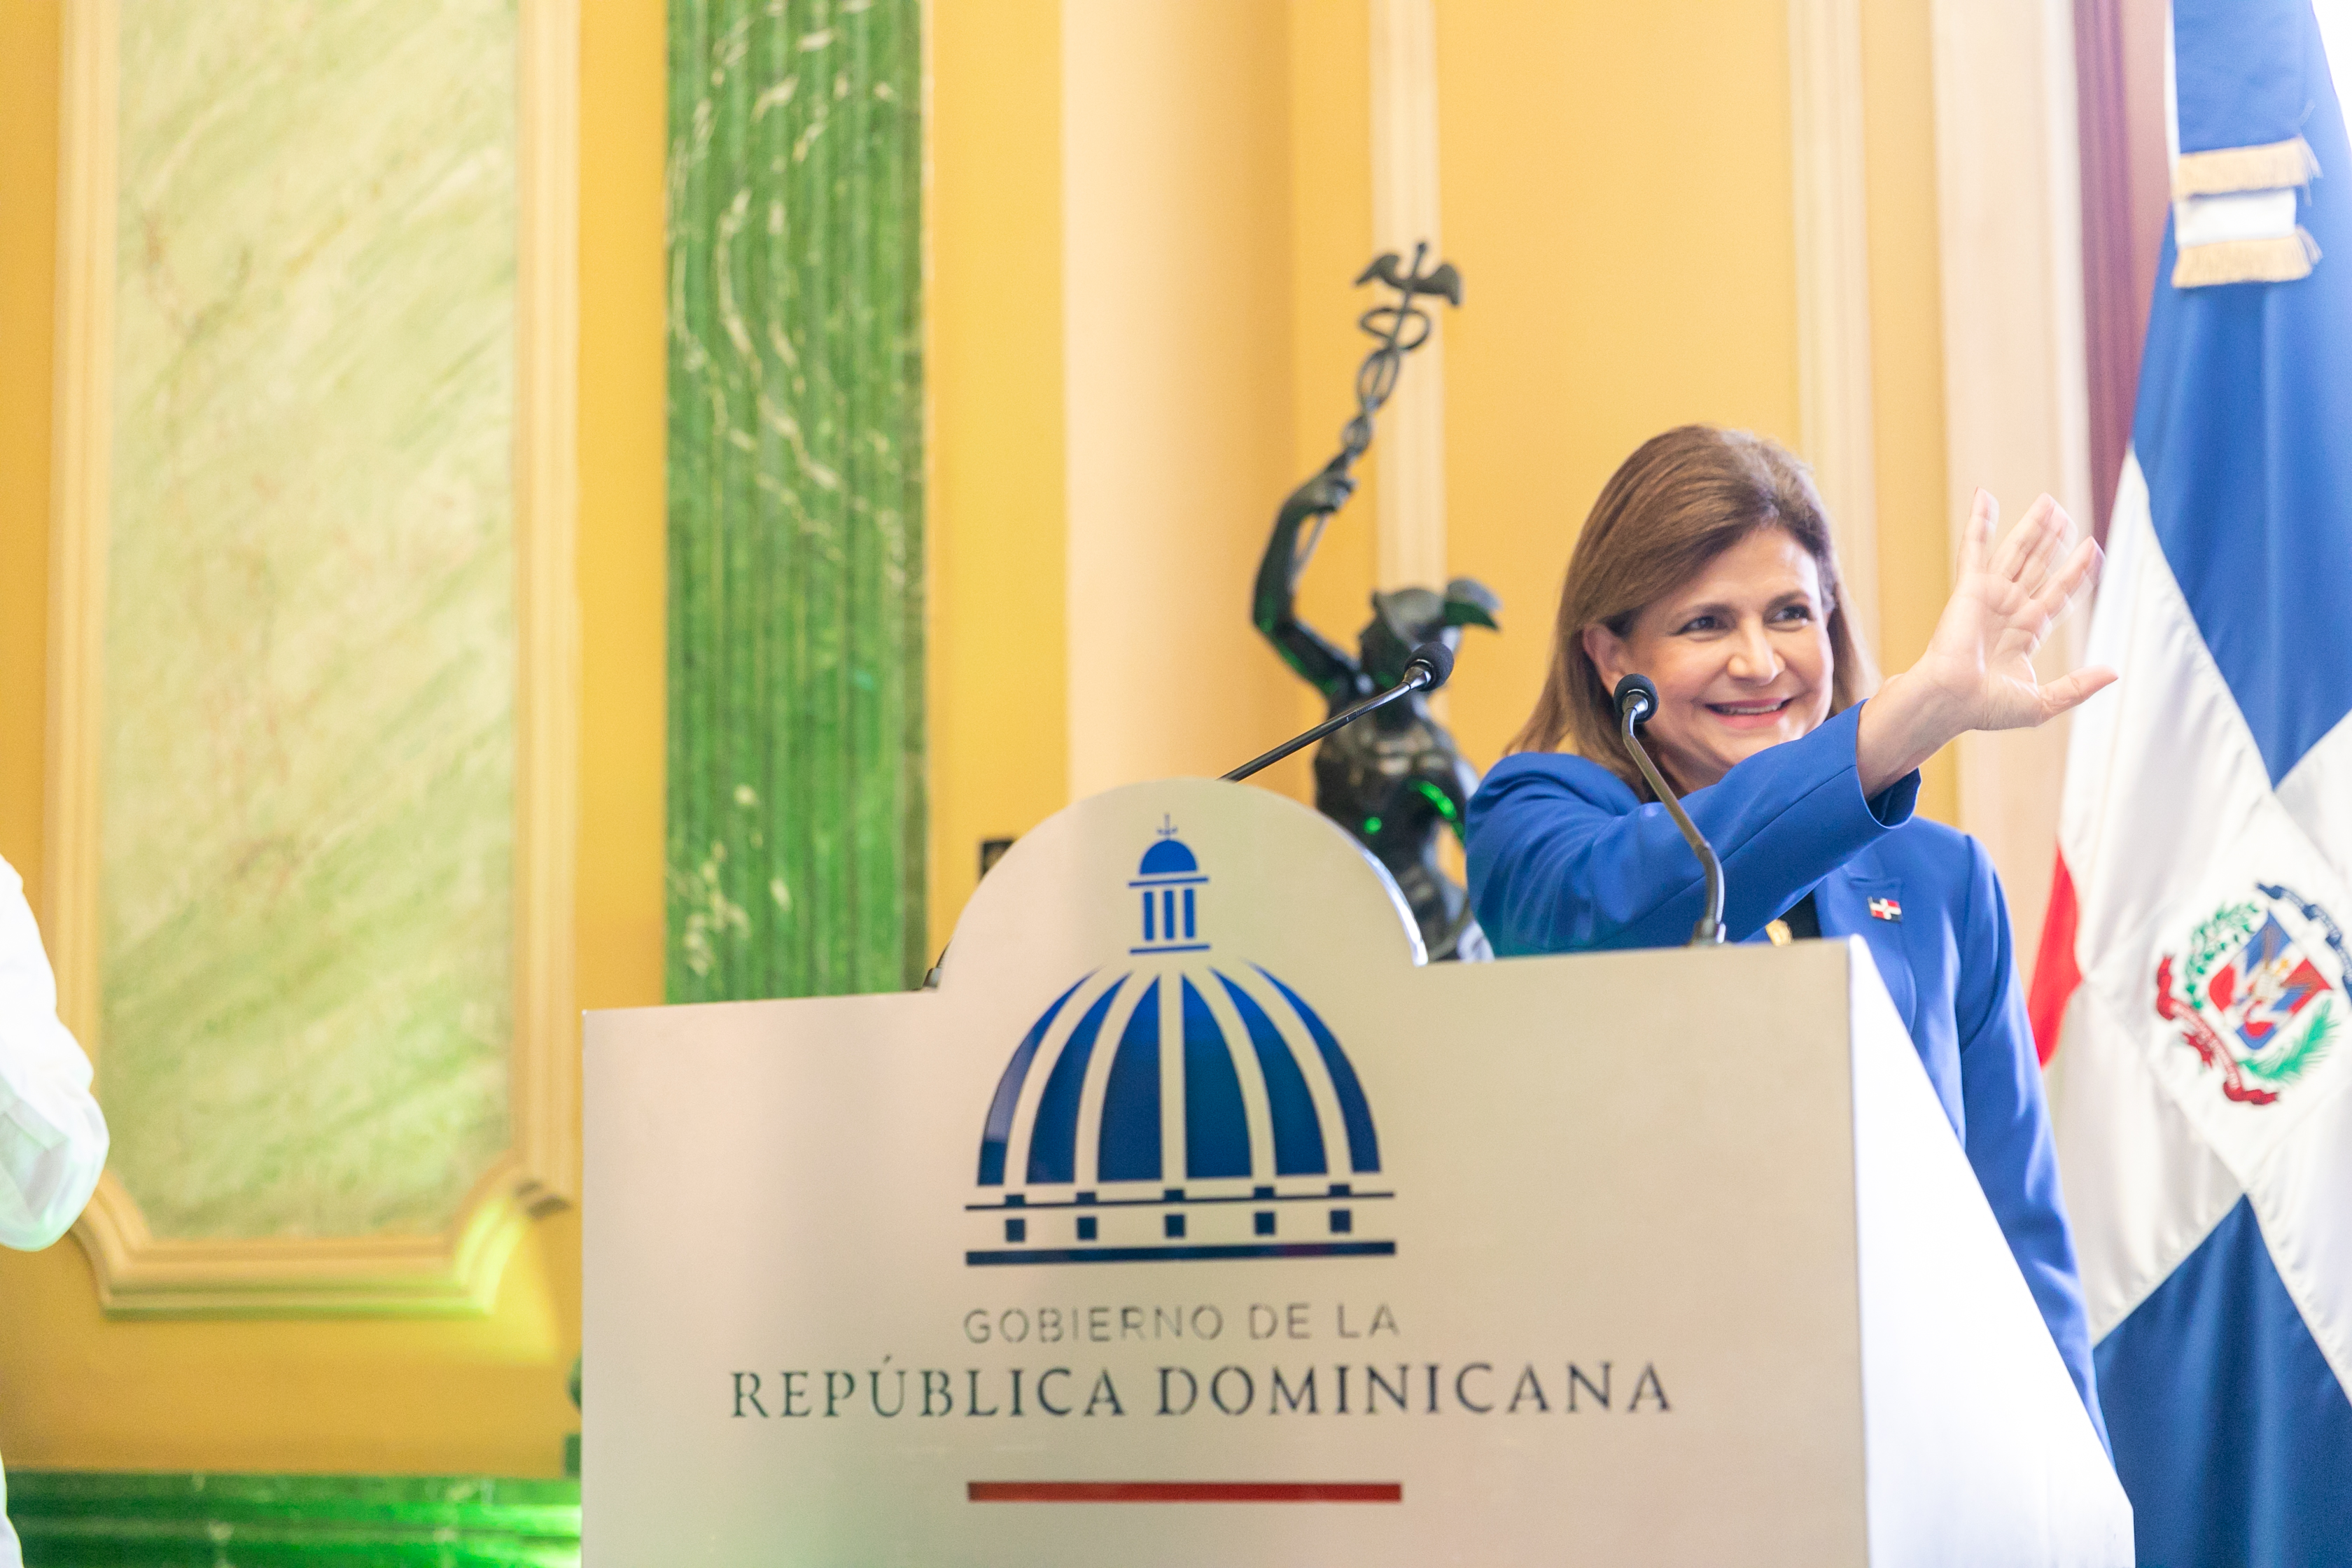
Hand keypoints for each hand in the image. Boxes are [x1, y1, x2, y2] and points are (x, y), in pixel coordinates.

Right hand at [1855, 489, 2116, 794]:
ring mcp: (1989, 596)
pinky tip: (1984, 497)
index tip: (2093, 550)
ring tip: (2049, 503)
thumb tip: (2114, 672)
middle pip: (2038, 568)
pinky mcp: (1970, 588)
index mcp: (2024, 634)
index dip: (2076, 573)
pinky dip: (1979, 522)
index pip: (2058, 595)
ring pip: (2017, 554)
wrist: (1951, 701)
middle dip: (2053, 543)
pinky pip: (1975, 548)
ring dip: (2032, 528)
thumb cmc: (1986, 709)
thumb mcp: (2044, 702)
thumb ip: (2079, 686)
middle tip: (2066, 516)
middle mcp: (2008, 611)